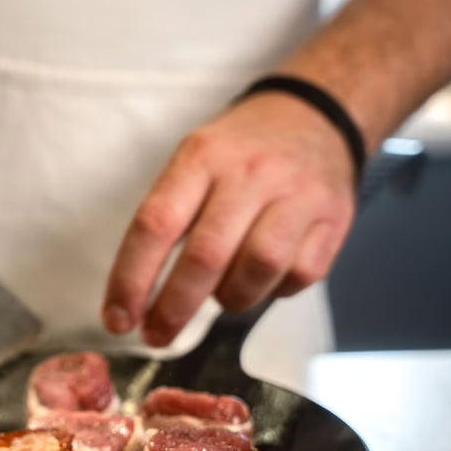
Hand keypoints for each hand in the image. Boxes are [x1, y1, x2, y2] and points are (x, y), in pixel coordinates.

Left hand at [101, 92, 357, 346]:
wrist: (316, 116)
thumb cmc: (240, 151)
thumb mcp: (194, 160)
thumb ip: (168, 217)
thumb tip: (135, 294)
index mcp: (201, 157)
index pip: (156, 224)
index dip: (131, 279)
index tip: (117, 317)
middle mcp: (249, 174)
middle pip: (205, 256)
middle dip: (173, 308)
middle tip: (156, 334)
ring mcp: (296, 196)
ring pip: (256, 270)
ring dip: (230, 298)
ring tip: (221, 294)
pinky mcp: (333, 220)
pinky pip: (298, 276)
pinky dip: (272, 291)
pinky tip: (262, 278)